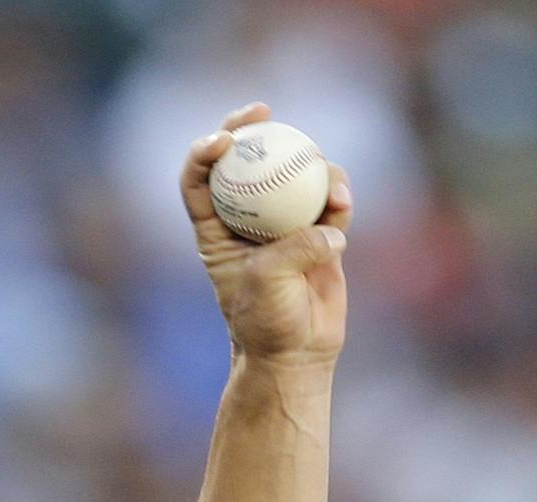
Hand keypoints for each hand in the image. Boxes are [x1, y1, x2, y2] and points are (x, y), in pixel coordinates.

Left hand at [182, 101, 352, 369]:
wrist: (297, 352)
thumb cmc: (267, 322)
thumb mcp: (268, 282)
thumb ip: (294, 248)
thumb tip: (328, 228)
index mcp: (216, 232)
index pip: (199, 182)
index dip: (203, 153)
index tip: (222, 139)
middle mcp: (247, 220)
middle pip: (246, 163)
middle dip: (251, 129)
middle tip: (264, 111)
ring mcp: (284, 223)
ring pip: (294, 174)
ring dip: (310, 166)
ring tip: (326, 184)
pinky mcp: (319, 231)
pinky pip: (329, 200)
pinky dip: (337, 195)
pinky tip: (341, 201)